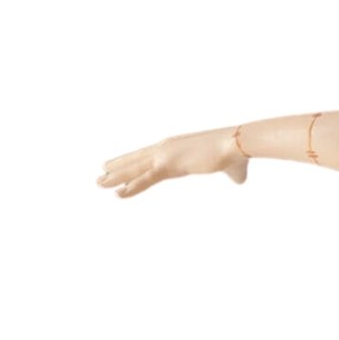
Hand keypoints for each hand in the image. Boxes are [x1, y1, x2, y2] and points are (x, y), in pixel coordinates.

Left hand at [97, 126, 248, 198]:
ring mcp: (165, 155)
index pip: (150, 156)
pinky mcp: (168, 165)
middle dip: (119, 167)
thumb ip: (232, 175)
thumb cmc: (235, 155)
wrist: (235, 144)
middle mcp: (166, 148)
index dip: (135, 162)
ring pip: (135, 168)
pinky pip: (145, 179)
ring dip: (116, 177)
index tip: (121, 165)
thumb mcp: (232, 169)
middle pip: (137, 159)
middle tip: (101, 173)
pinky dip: (131, 187)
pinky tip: (118, 194)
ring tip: (99, 183)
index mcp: (177, 148)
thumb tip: (240, 180)